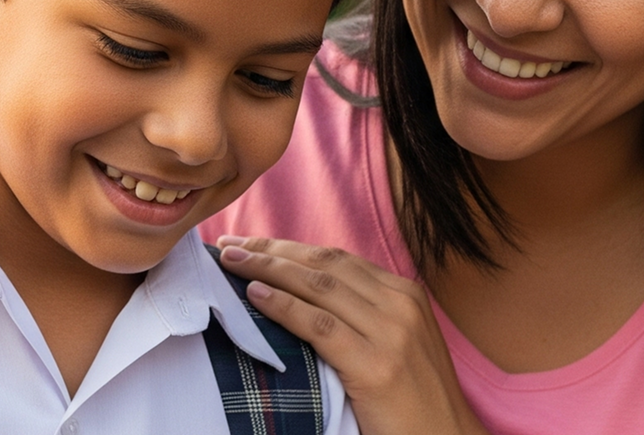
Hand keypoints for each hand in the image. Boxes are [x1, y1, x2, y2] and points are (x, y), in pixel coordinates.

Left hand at [214, 235, 487, 434]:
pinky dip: (283, 306)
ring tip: (231, 263)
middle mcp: (400, 304)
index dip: (289, 247)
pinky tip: (255, 296)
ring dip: (268, 269)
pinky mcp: (376, 366)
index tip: (251, 242)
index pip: (336, 258)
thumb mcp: (397, 344)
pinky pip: (320, 326)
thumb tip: (303, 295)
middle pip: (323, 264)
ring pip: (318, 286)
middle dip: (272, 250)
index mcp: (405, 294)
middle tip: (229, 245)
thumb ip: (363, 315)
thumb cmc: (414, 400)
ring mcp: (392, 333)